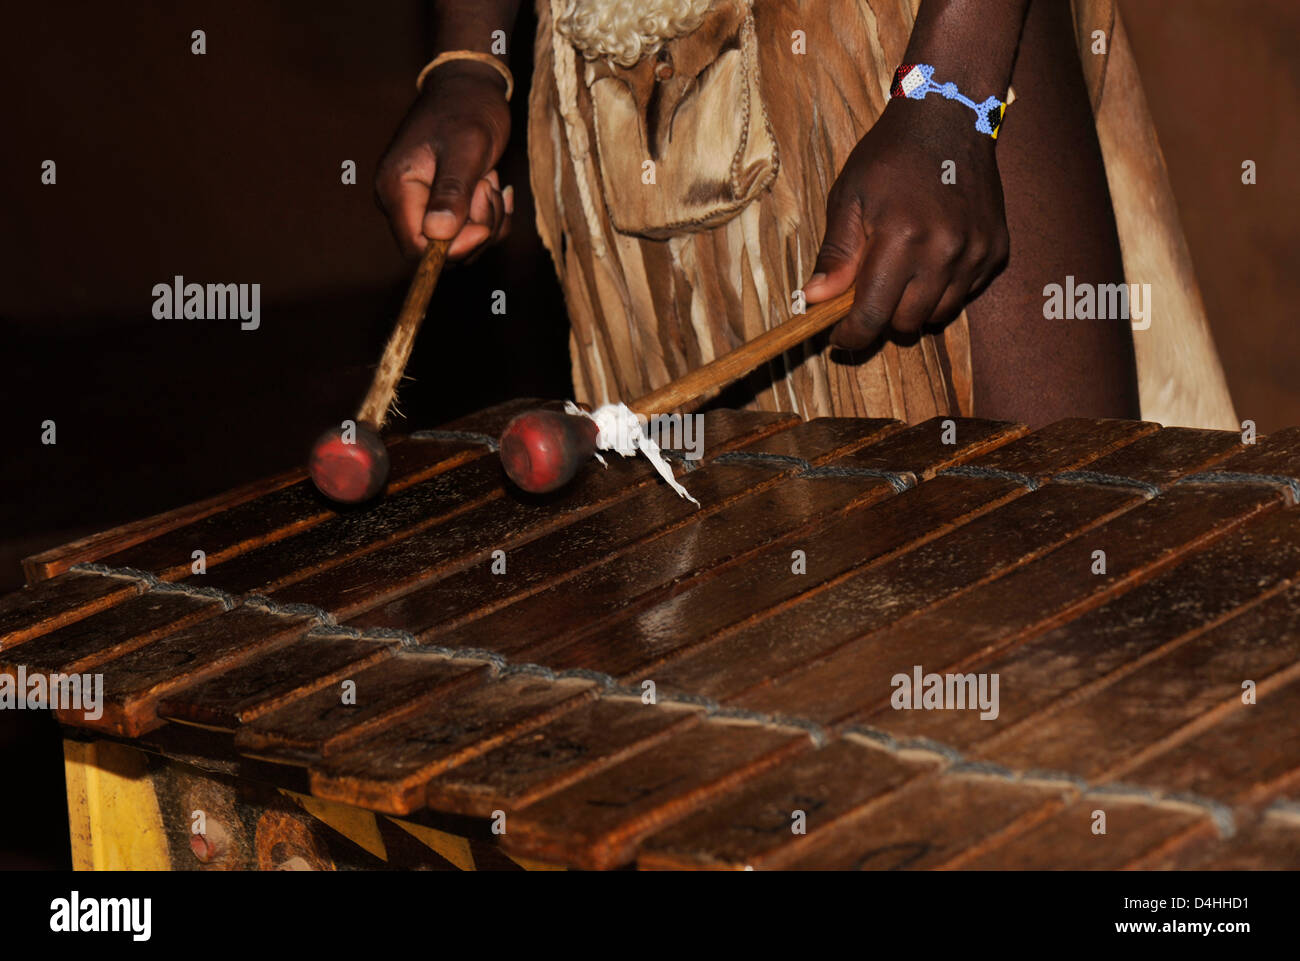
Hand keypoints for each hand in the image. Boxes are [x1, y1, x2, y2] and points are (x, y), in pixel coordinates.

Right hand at [375, 61, 512, 260]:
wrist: (470, 87)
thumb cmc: (467, 109)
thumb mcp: (466, 148)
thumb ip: (452, 190)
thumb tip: (438, 235)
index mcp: (397, 189)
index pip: (416, 248)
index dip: (453, 248)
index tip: (482, 225)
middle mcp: (403, 203)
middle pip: (441, 251)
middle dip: (476, 229)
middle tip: (488, 185)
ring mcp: (423, 206)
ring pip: (462, 244)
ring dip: (488, 219)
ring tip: (490, 178)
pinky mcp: (442, 206)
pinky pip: (472, 232)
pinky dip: (493, 215)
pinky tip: (496, 185)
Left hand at [803, 98, 1009, 349]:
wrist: (949, 116)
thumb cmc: (889, 156)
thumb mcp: (849, 198)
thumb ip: (836, 254)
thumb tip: (814, 300)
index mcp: (901, 239)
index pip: (872, 316)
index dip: (851, 336)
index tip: (840, 338)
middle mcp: (945, 251)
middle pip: (907, 324)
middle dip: (883, 319)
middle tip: (869, 295)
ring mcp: (976, 252)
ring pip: (939, 315)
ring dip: (915, 307)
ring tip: (901, 274)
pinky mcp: (996, 250)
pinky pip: (966, 294)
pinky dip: (944, 289)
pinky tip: (931, 258)